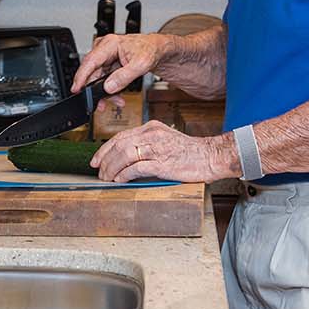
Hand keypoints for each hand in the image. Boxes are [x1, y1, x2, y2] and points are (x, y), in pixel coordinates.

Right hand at [71, 33, 172, 94]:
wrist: (158, 50)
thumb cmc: (151, 50)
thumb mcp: (141, 65)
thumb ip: (123, 77)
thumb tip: (108, 87)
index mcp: (110, 44)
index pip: (90, 61)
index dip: (81, 76)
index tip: (76, 89)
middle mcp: (105, 49)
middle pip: (93, 72)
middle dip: (97, 90)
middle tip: (101, 104)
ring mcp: (106, 57)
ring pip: (98, 78)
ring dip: (106, 92)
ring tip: (117, 101)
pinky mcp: (109, 65)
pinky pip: (104, 80)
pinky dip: (111, 89)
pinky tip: (118, 96)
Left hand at [90, 121, 237, 182]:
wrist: (210, 156)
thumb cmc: (190, 152)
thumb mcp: (166, 140)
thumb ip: (148, 144)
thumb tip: (127, 157)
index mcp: (152, 128)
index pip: (121, 136)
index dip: (105, 148)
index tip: (97, 159)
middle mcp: (152, 135)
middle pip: (119, 144)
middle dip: (105, 159)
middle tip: (98, 171)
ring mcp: (157, 148)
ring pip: (124, 154)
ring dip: (112, 168)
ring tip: (107, 178)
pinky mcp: (162, 163)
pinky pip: (136, 167)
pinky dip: (124, 174)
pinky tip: (119, 180)